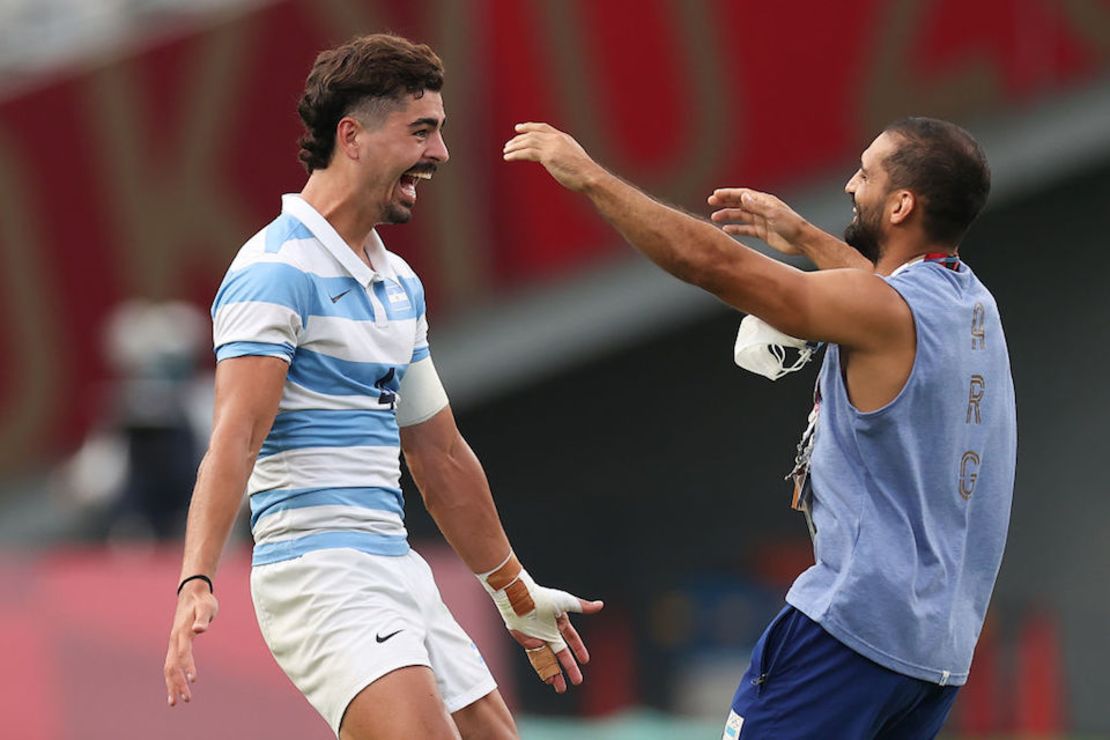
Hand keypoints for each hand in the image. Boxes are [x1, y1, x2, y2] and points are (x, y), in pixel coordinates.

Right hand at [163, 581, 218, 706]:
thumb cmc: (202, 601)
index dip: (188, 667)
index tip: (194, 681)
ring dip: (172, 685)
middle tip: (186, 700)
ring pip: (169, 668)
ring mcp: (173, 643)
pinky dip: (172, 678)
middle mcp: (174, 640)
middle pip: (172, 666)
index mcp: (182, 632)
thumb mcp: (206, 607)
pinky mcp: (175, 644)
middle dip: (177, 684)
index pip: (184, 653)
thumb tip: (200, 629)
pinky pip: (171, 664)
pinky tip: (176, 688)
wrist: (192, 593)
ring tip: (176, 702)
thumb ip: (203, 619)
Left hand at [502, 122, 605, 191]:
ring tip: (506, 151)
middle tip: (508, 144)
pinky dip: (515, 154)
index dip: (530, 127)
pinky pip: (526, 152)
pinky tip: (508, 158)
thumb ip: (563, 155)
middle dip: (518, 138)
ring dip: (514, 146)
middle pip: (532, 134)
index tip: (519, 128)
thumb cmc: (585, 173)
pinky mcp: (548, 156)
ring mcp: (552, 146)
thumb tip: (556, 161)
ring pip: (527, 142)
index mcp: (564, 138)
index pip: (543, 128)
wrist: (590, 176)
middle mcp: (557, 139)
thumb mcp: (574, 159)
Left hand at [507, 589, 603, 694]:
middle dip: (569, 668)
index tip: (586, 661)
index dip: (578, 649)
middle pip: (561, 655)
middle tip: (578, 681)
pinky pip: (536, 660)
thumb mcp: (566, 602)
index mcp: (559, 622)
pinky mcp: (527, 642)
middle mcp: (549, 632)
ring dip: (555, 674)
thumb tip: (600, 605)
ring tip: (561, 689)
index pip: (571, 639)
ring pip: (549, 660)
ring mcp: (538, 638)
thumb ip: (583, 607)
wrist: (521, 599)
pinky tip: (548, 680)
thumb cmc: (544, 598)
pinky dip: (542, 670)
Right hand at [708, 188, 806, 255]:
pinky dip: (735, 229)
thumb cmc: (791, 225)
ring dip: (728, 216)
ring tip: (714, 218)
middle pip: (740, 203)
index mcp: (764, 201)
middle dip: (725, 202)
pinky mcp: (762, 233)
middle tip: (710, 202)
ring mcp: (761, 221)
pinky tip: (726, 230)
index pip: (743, 194)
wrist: (802, 242)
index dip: (729, 194)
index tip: (715, 194)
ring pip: (740, 216)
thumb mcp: (773, 214)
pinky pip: (745, 229)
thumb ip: (757, 206)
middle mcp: (761, 209)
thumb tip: (742, 196)